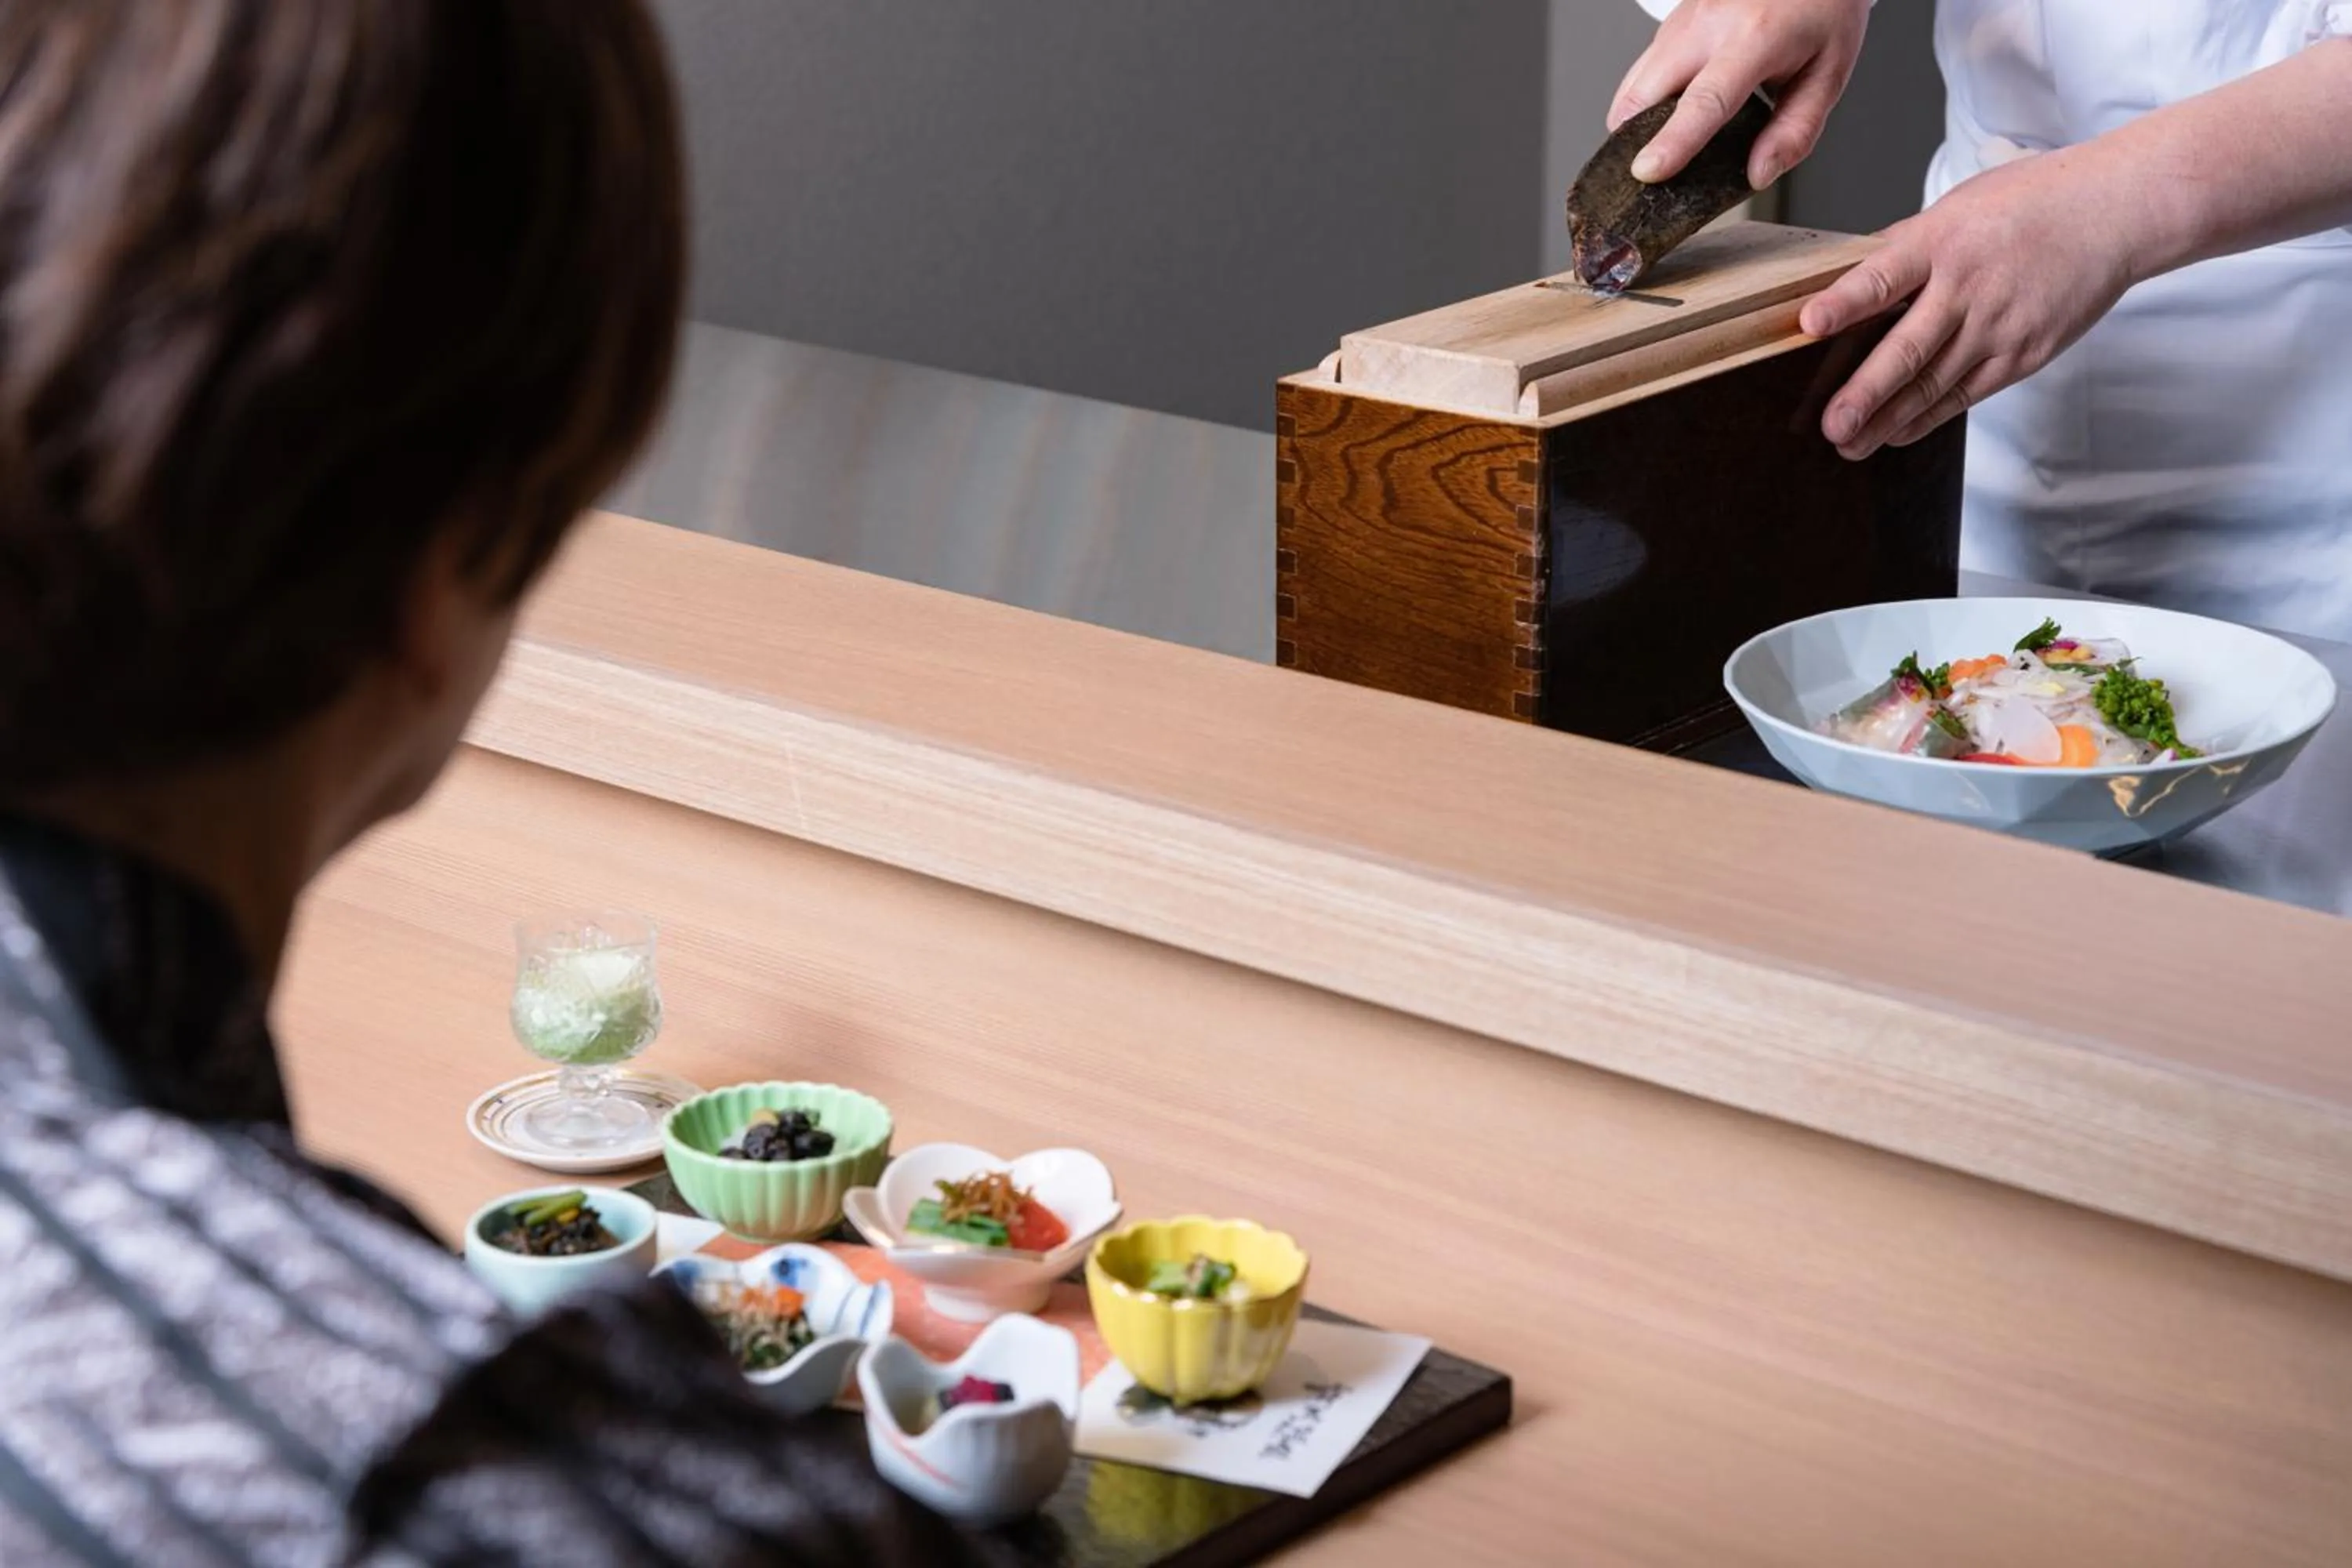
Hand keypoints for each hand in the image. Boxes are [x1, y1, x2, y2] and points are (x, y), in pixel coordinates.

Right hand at [1609, 0, 1871, 189]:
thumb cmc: (1821, 10)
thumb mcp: (1829, 73)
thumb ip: (1796, 131)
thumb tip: (1759, 174)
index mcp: (1756, 38)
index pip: (1705, 100)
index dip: (1673, 141)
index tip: (1647, 172)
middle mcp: (1710, 23)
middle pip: (1647, 92)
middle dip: (1633, 140)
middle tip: (1646, 175)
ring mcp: (1685, 19)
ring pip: (1634, 81)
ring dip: (1635, 121)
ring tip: (1657, 146)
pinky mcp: (1673, 21)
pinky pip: (1643, 68)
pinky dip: (1645, 99)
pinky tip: (1669, 114)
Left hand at [1797, 147, 2142, 459]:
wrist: (2115, 213)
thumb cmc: (2032, 203)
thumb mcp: (1960, 206)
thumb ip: (1905, 246)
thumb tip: (1848, 275)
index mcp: (1943, 240)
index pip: (1885, 274)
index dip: (1845, 301)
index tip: (1810, 324)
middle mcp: (1969, 287)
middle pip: (1909, 347)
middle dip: (1866, 392)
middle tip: (1832, 425)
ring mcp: (1999, 326)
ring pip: (1934, 383)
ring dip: (1888, 419)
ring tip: (1850, 444)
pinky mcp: (2023, 354)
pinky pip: (1966, 393)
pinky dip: (1928, 417)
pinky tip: (1897, 434)